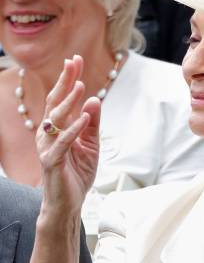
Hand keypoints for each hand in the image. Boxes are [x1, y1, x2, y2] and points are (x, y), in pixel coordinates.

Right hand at [36, 55, 100, 215]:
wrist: (69, 202)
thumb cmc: (77, 174)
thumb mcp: (91, 146)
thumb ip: (92, 125)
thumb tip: (95, 100)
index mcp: (58, 128)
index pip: (61, 98)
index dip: (68, 79)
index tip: (75, 59)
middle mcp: (49, 134)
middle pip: (55, 102)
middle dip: (64, 81)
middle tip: (73, 62)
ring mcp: (48, 147)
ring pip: (57, 119)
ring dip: (69, 102)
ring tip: (81, 86)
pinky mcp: (52, 161)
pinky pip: (63, 142)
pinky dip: (74, 129)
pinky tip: (84, 118)